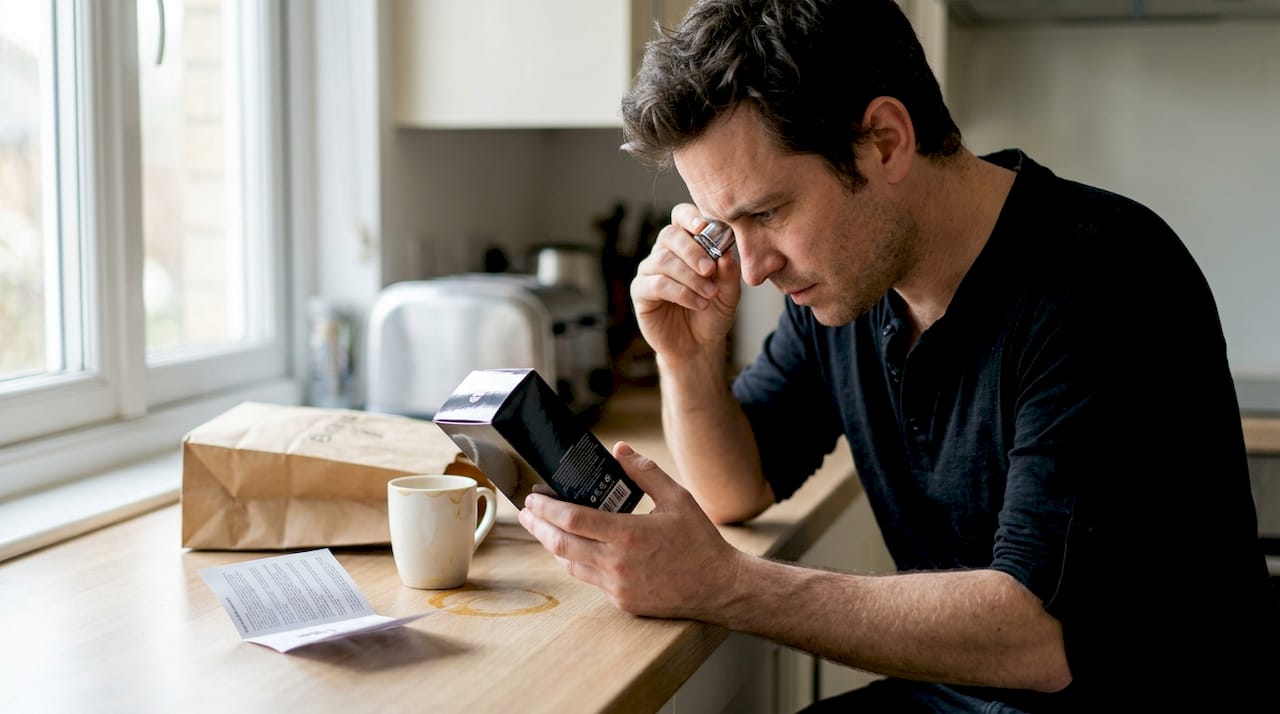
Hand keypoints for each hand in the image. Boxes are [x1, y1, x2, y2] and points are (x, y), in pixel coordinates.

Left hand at [517, 441, 745, 619]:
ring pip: (570, 564)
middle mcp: (616, 563)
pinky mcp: (622, 601)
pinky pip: (589, 579)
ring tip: (545, 528)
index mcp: (627, 534)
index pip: (572, 519)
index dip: (546, 508)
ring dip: (553, 544)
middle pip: (561, 544)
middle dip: (537, 526)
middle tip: (525, 513)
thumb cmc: (700, 542)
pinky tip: (576, 549)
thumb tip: (619, 449)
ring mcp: (617, 586)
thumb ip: (645, 472)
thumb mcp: (677, 499)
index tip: (532, 498)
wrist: (719, 587)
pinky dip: (577, 562)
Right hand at [630, 204, 741, 360]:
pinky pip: (657, 284)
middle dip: (692, 250)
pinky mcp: (641, 292)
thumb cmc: (713, 312)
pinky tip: (698, 303)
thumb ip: (729, 272)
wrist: (699, 344)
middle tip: (710, 269)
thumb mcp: (729, 292)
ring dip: (690, 277)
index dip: (690, 217)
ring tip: (709, 294)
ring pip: (664, 260)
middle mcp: (664, 252)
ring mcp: (650, 271)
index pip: (681, 216)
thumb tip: (726, 254)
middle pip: (669, 234)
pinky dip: (681, 293)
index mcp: (686, 244)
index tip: (705, 228)